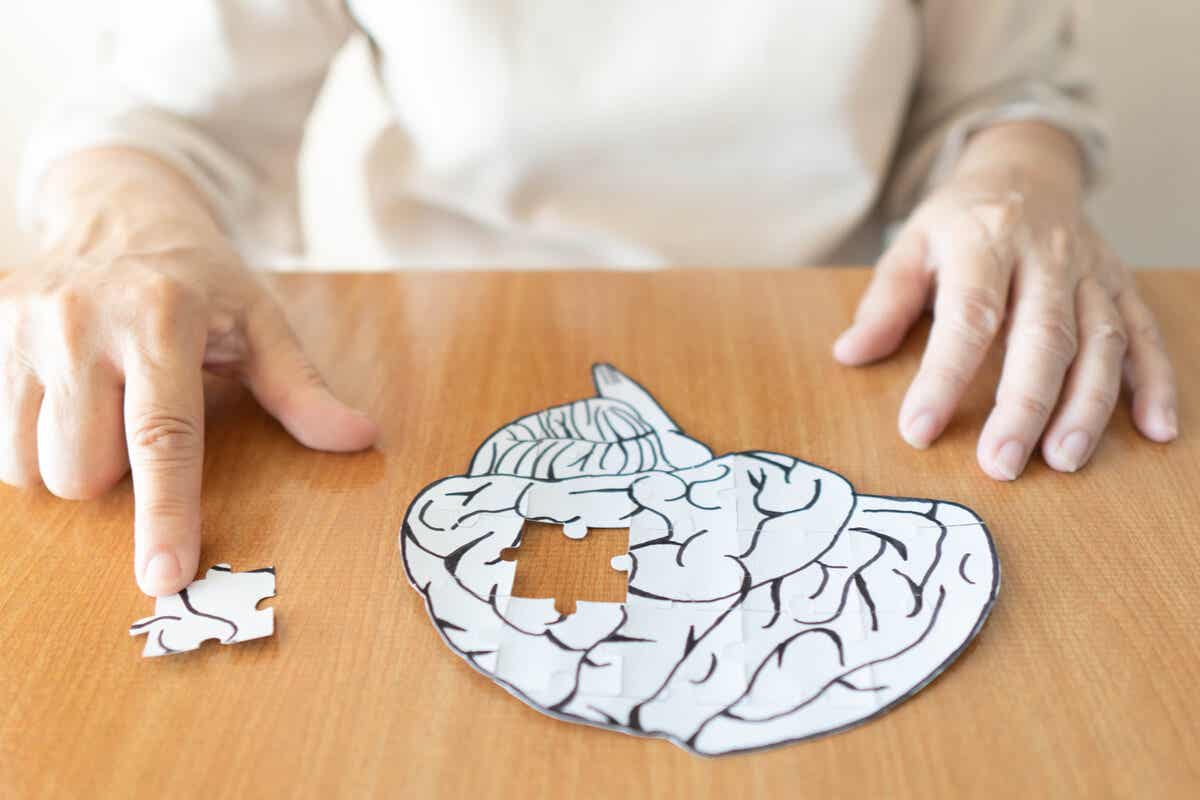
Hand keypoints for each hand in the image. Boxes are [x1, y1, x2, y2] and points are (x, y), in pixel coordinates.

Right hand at [1, 150, 377, 595]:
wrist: (119, 212)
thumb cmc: (201, 280)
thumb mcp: (263, 324)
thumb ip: (303, 390)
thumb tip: (358, 440)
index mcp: (160, 318)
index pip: (161, 438)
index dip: (166, 514)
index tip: (166, 576)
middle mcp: (79, 320)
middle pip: (82, 469)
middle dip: (117, 479)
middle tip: (144, 426)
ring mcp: (19, 326)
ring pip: (29, 465)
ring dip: (70, 464)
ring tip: (105, 411)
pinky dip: (32, 442)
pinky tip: (67, 402)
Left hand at [834, 132, 1176, 479]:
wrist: (1026, 168)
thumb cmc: (960, 220)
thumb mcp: (911, 245)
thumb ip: (885, 302)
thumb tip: (848, 355)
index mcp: (983, 241)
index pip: (967, 316)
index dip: (944, 376)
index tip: (918, 430)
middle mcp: (1045, 255)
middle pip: (1042, 336)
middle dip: (1024, 405)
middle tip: (1000, 465)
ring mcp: (1090, 271)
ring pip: (1100, 341)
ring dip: (1088, 405)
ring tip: (1064, 460)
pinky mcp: (1121, 285)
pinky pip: (1144, 334)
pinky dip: (1154, 382)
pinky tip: (1154, 429)